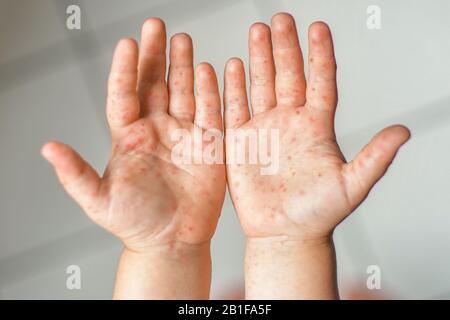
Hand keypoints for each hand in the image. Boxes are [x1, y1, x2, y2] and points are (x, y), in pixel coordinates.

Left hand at [42, 18, 224, 252]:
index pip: (124, 95)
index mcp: (128, 137)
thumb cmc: (135, 223)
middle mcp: (156, 130)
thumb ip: (75, 173)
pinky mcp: (208, 145)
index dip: (125, 70)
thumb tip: (47, 148)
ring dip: (182, 65)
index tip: (127, 43)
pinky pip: (211, 111)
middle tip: (156, 25)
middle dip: (155, 54)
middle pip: (154, 84)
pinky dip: (211, 90)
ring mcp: (183, 135)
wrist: (171, 241)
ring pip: (183, 91)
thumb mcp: (99, 200)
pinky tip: (208, 69)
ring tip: (182, 39)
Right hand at [224, 13, 409, 242]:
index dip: (320, 54)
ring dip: (259, 58)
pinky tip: (230, 66)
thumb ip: (375, 157)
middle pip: (288, 75)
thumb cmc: (318, 214)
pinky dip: (232, 88)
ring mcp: (264, 130)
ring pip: (261, 85)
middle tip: (280, 19)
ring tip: (257, 31)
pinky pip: (235, 108)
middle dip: (284, 45)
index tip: (318, 26)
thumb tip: (403, 131)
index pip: (320, 81)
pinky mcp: (241, 143)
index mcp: (316, 127)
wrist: (284, 234)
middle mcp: (290, 123)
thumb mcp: (352, 185)